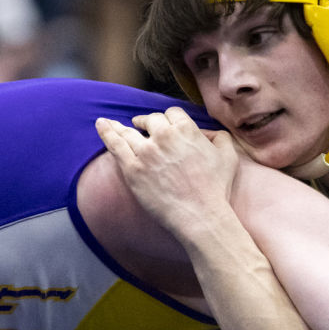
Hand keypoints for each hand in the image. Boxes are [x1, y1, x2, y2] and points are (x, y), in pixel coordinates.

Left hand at [95, 108, 241, 241]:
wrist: (201, 215)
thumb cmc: (216, 189)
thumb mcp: (228, 157)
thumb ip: (220, 137)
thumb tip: (209, 133)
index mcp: (186, 129)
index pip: (172, 114)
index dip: (168, 119)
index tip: (165, 125)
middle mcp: (164, 136)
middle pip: (151, 121)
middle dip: (148, 122)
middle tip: (142, 126)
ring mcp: (146, 152)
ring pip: (130, 132)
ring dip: (122, 126)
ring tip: (112, 123)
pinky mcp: (132, 168)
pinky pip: (115, 145)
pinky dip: (107, 132)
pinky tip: (101, 124)